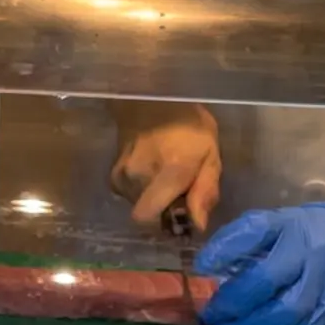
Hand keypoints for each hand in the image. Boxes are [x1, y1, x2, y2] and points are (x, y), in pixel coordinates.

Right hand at [111, 103, 221, 230]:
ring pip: (139, 206)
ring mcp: (122, 174)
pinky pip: (131, 196)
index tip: (181, 215)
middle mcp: (139, 174)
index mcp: (170, 169)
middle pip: (149, 216)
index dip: (165, 224)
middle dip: (165, 210)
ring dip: (154, 199)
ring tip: (166, 176)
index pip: (149, 217)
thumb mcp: (211, 154)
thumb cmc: (189, 125)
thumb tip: (197, 225)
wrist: (153, 99)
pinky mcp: (114, 176)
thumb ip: (205, 190)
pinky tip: (152, 172)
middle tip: (179, 191)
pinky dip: (143, 191)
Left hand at [196, 181, 324, 324]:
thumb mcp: (272, 221)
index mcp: (299, 243)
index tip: (202, 284)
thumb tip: (203, 266)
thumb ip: (237, 240)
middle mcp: (316, 271)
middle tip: (212, 320)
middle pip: (279, 305)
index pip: (263, 270)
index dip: (232, 287)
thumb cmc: (305, 229)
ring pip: (291, 324)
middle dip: (240, 317)